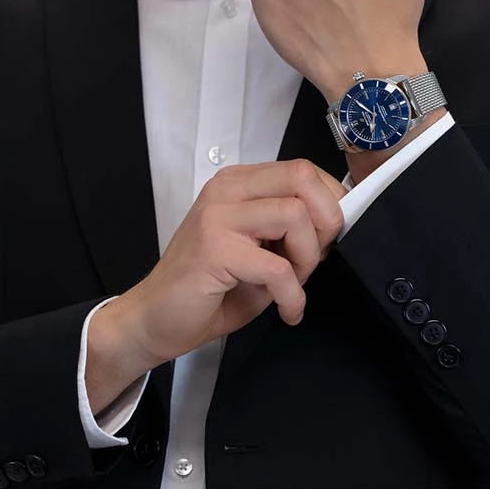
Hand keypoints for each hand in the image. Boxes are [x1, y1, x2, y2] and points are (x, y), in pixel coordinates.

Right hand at [87, 160, 344, 397]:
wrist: (154, 318)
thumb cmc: (209, 287)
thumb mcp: (257, 248)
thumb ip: (289, 230)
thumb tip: (335, 225)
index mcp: (238, 184)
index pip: (302, 169)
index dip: (329, 203)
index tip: (326, 238)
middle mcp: (226, 190)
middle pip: (301, 177)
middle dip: (327, 221)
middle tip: (315, 257)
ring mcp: (217, 216)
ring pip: (294, 216)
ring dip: (307, 259)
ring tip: (293, 285)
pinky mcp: (214, 249)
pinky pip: (277, 268)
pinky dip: (293, 295)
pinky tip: (288, 310)